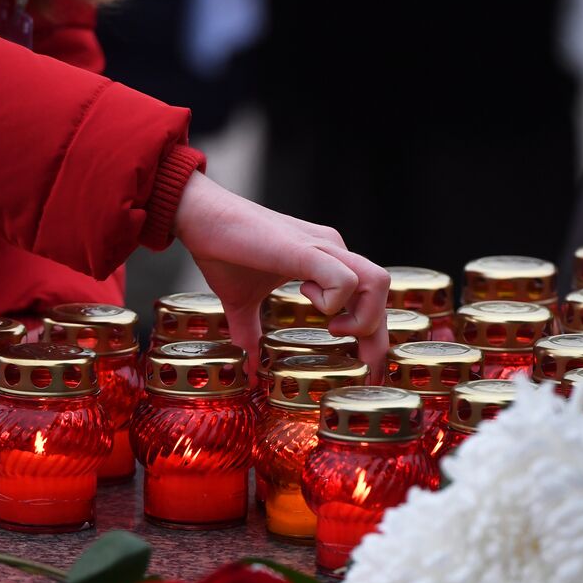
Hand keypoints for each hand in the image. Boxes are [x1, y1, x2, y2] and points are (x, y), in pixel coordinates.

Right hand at [173, 173, 389, 376]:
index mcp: (327, 260)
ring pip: (377, 283)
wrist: (200, 216)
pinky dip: (334, 302)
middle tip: (362, 366)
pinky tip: (307, 300)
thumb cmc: (222, 251)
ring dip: (363, 317)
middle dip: (378, 336)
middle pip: (382, 291)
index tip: (364, 364)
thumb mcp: (240, 301)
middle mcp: (333, 250)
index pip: (369, 295)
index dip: (373, 332)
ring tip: (333, 329)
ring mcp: (323, 248)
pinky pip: (344, 280)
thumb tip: (247, 364)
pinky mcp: (305, 251)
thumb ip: (249, 330)